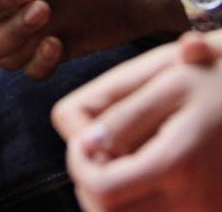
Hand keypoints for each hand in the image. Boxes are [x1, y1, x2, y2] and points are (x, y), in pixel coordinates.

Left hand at [52, 32, 221, 210]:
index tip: (83, 140)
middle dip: (89, 182)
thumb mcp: (171, 86)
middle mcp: (196, 202)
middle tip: (94, 152)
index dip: (79, 164)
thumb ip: (124, 117)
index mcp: (179, 164)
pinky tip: (136, 175)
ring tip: (114, 162)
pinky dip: (137, 204)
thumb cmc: (219, 86)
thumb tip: (87, 144)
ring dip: (110, 196)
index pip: (103, 189)